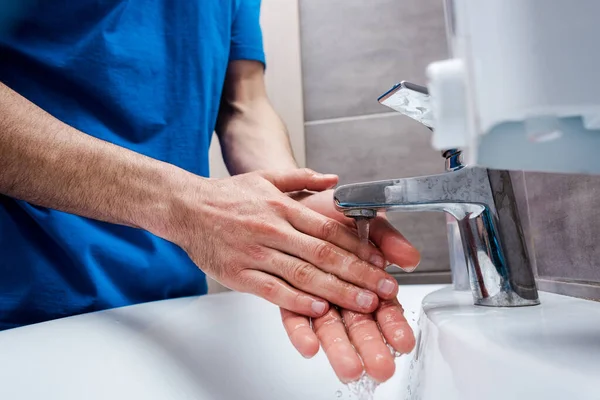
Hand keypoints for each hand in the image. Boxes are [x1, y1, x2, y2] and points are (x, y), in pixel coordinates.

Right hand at [164, 168, 399, 316]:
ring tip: (364, 304)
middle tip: (384, 290)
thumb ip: (302, 178)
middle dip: (359, 275)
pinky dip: (297, 302)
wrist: (185, 207)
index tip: (381, 262)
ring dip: (337, 292)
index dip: (359, 247)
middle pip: (324, 255)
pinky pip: (273, 291)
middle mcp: (273, 230)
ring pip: (303, 275)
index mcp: (283, 208)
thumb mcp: (265, 177)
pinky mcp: (239, 274)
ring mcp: (256, 253)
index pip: (329, 230)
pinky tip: (319, 310)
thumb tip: (335, 180)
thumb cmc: (227, 196)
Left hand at [281, 190, 420, 382]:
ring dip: (339, 347)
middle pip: (358, 324)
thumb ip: (388, 239)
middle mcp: (341, 291)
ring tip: (350, 368)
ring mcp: (315, 295)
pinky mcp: (286, 294)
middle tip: (381, 367)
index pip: (383, 306)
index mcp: (365, 276)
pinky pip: (293, 316)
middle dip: (370, 346)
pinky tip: (309, 348)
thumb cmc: (331, 210)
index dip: (393, 323)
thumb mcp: (367, 218)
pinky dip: (301, 332)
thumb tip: (410, 258)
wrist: (294, 199)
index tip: (403, 341)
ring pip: (328, 326)